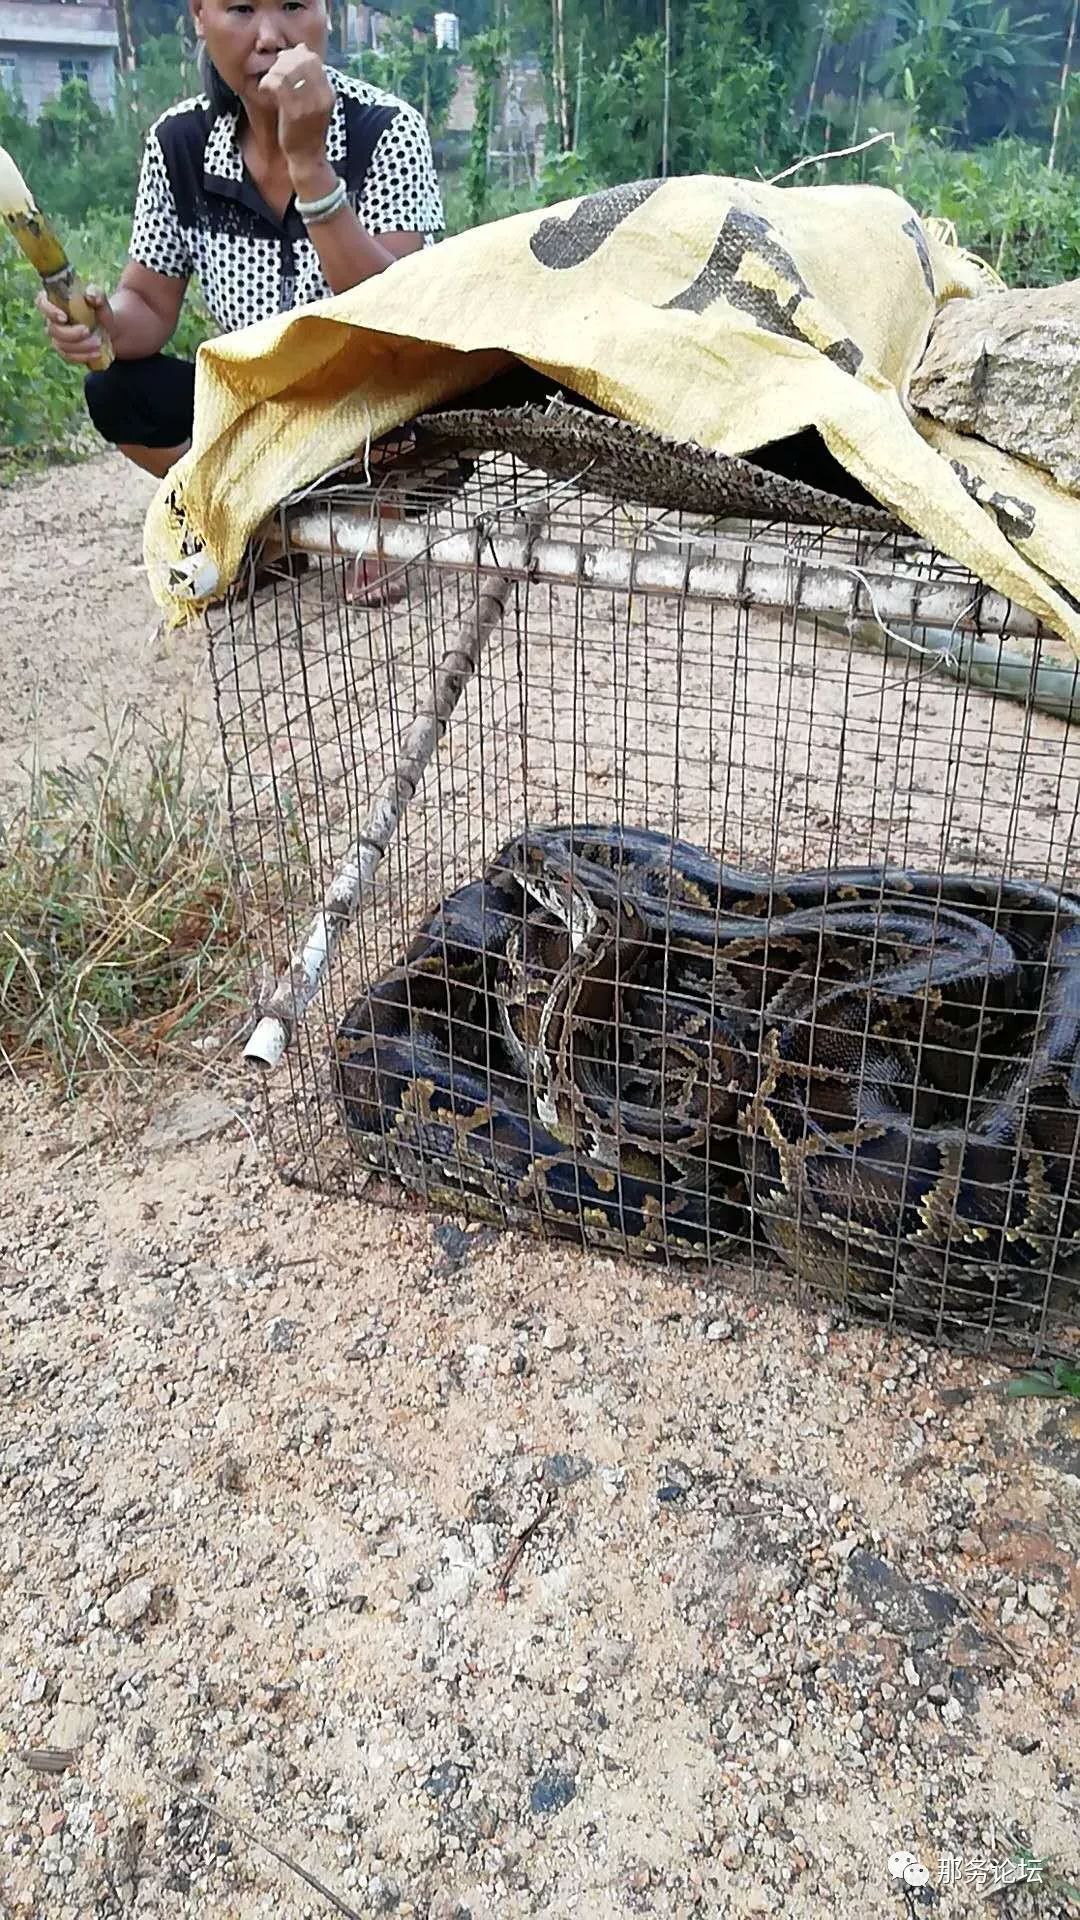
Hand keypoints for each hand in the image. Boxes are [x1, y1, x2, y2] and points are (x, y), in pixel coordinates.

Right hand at [36, 283, 113, 365]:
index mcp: (57, 301)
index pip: (42, 302)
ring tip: (98, 343)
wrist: (111, 329)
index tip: (64, 318)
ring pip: (61, 345)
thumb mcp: (102, 301)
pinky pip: (69, 357)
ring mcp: (58, 337)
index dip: (49, 311)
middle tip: (88, 331)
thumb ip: (98, 295)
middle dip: (70, 333)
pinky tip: (96, 353)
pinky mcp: (66, 351)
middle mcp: (53, 320)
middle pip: (52, 329)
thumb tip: (91, 295)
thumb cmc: (101, 311)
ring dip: (80, 346)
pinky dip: (83, 356)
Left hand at [258, 46, 334, 187]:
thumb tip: (300, 48)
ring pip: (287, 71)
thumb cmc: (306, 130)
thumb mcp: (313, 101)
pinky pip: (278, 85)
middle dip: (283, 62)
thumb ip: (309, 77)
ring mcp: (309, 105)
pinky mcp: (294, 113)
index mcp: (328, 91)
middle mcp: (322, 96)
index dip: (295, 55)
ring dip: (273, 72)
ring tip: (268, 82)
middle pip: (300, 61)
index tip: (284, 64)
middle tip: (273, 72)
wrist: (307, 159)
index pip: (312, 59)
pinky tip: (263, 89)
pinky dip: (267, 83)